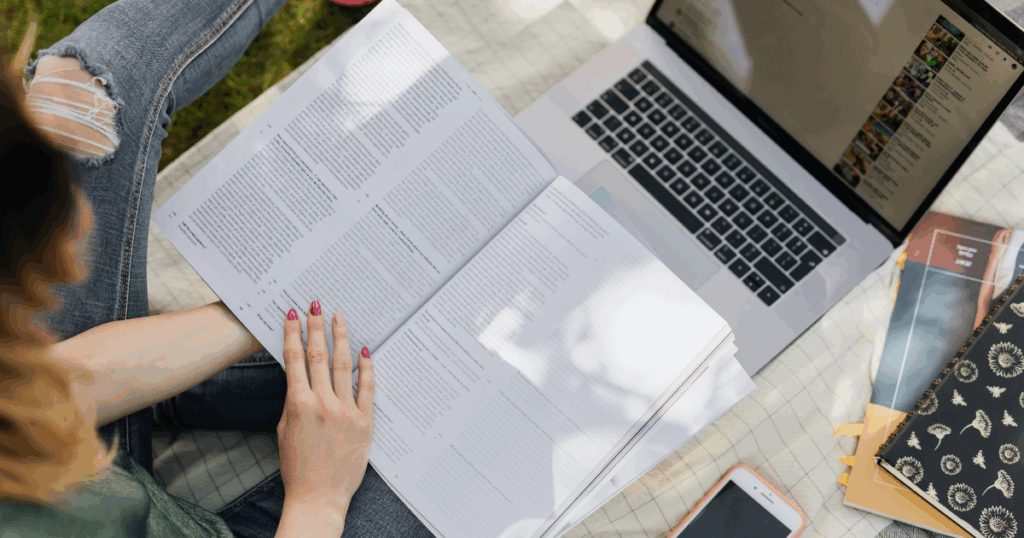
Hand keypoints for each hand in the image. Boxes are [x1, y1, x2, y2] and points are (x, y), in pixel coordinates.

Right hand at [276, 301, 373, 534]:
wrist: (318, 497)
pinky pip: (367, 388)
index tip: (292, 314)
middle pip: (319, 356)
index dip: (292, 334)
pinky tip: (365, 350)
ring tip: (339, 317)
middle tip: (315, 304)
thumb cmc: (298, 467)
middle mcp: (322, 404)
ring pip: (343, 365)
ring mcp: (345, 411)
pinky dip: (366, 367)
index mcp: (298, 405)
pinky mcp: (364, 421)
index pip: (294, 360)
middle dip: (316, 326)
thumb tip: (299, 376)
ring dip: (340, 338)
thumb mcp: (286, 430)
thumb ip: (294, 401)